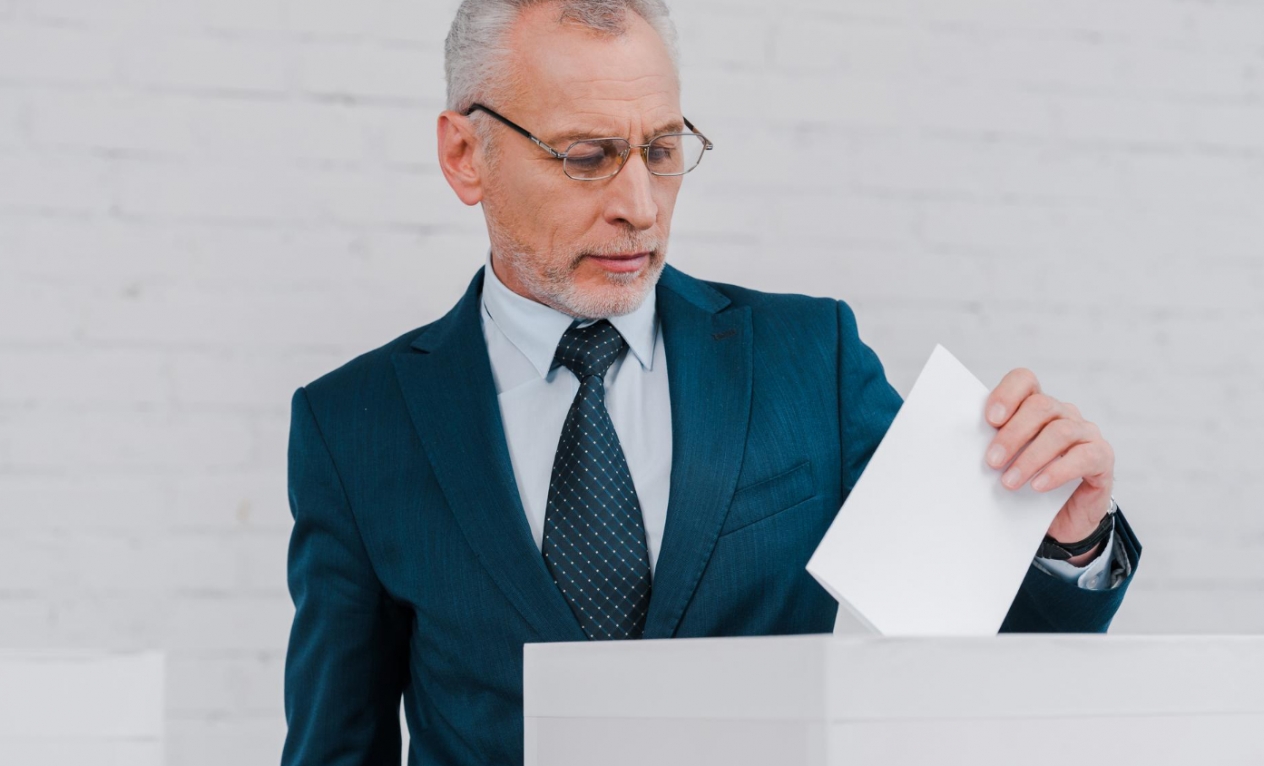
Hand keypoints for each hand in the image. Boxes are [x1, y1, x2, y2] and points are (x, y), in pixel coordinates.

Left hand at [984, 368, 1114, 565]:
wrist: (1059, 520)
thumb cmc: (1025, 486)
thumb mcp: (1005, 464)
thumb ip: (992, 448)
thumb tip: (961, 445)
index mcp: (1035, 407)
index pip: (1024, 380)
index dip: (1006, 394)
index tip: (989, 420)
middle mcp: (1063, 413)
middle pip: (1040, 406)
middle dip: (1012, 434)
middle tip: (992, 461)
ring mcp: (1085, 433)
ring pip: (1060, 431)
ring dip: (1030, 458)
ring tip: (1009, 482)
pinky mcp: (1102, 457)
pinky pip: (1083, 456)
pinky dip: (1057, 471)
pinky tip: (1038, 485)